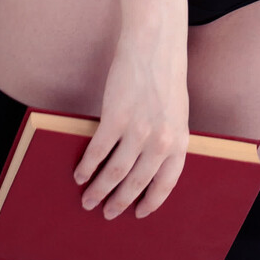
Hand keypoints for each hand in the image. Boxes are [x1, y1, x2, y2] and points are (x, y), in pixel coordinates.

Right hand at [72, 26, 188, 219]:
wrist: (155, 45)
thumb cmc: (165, 76)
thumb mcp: (177, 113)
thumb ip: (168, 138)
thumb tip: (151, 164)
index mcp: (180, 141)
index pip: (166, 183)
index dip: (152, 201)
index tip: (139, 214)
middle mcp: (161, 141)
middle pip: (137, 183)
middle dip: (119, 202)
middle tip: (107, 214)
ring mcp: (138, 130)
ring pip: (115, 172)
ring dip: (99, 190)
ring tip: (88, 199)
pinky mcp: (116, 117)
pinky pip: (98, 151)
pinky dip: (87, 166)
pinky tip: (79, 174)